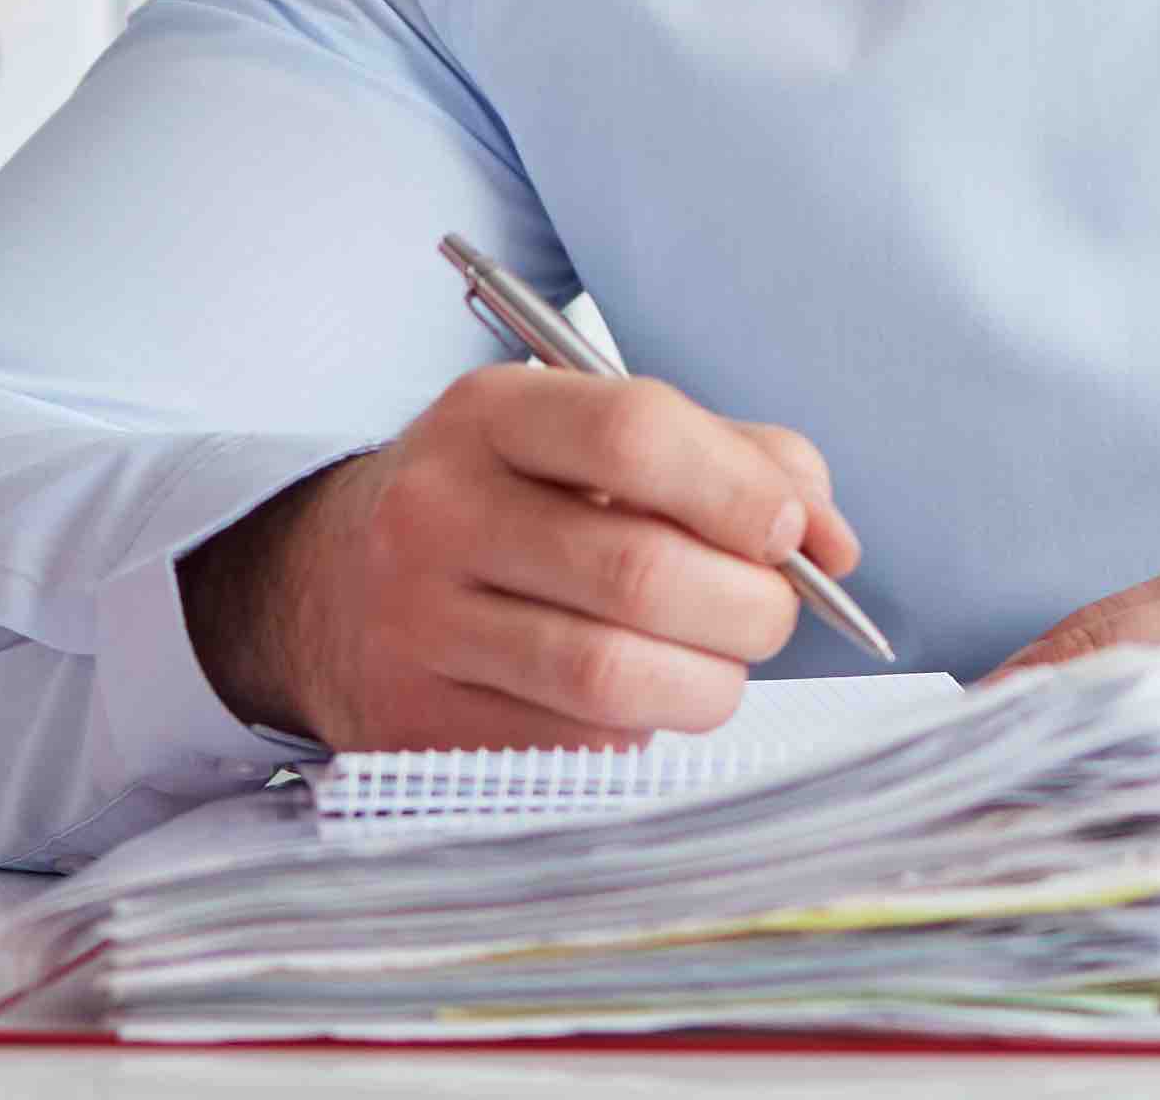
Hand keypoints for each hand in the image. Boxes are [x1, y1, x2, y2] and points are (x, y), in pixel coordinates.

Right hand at [179, 364, 864, 751]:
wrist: (328, 585)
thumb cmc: (507, 503)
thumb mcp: (586, 439)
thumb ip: (726, 459)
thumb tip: (830, 539)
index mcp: (487, 415)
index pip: (632, 431)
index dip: (738, 489)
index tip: (792, 530)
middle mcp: (436, 511)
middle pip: (640, 571)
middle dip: (750, 606)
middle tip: (772, 613)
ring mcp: (417, 626)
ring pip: (612, 677)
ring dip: (708, 682)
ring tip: (719, 664)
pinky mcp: (418, 725)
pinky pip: (574, 745)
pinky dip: (640, 731)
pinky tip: (636, 699)